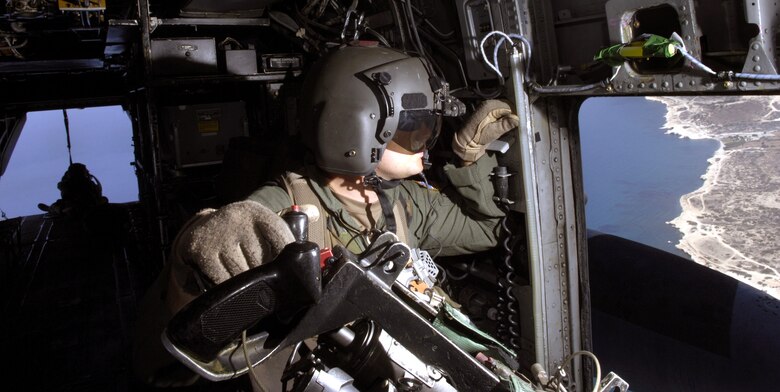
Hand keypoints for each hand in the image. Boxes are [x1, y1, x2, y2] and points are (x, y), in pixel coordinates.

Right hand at [174, 200, 294, 283]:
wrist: (200, 228)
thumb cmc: (241, 230)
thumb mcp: (260, 223)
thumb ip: (285, 228)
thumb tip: (315, 220)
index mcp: (257, 213)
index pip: (280, 236)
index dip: (289, 256)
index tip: (293, 271)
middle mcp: (238, 220)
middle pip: (262, 261)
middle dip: (267, 275)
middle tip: (269, 281)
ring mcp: (219, 235)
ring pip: (243, 273)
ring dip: (249, 284)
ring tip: (251, 284)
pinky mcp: (201, 251)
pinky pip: (223, 279)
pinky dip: (229, 285)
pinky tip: (232, 284)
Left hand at [452, 99, 518, 164]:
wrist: (466, 143)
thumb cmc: (476, 138)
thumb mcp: (494, 132)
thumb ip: (506, 124)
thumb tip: (517, 119)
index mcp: (489, 106)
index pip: (509, 106)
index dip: (515, 114)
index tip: (520, 122)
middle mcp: (488, 105)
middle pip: (507, 107)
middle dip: (513, 115)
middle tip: (517, 124)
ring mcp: (488, 109)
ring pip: (505, 110)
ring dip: (509, 117)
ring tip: (512, 125)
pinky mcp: (488, 115)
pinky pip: (500, 113)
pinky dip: (505, 118)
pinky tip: (506, 125)